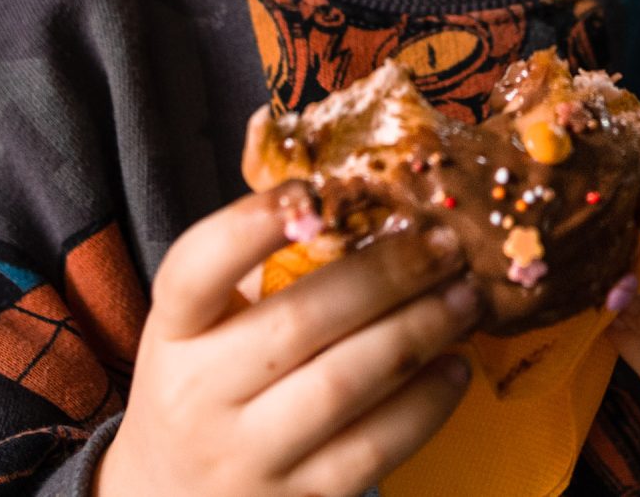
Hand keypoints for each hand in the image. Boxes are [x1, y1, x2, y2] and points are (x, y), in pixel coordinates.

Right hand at [95, 191, 477, 496]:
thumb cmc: (205, 386)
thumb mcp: (201, 324)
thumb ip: (258, 264)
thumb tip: (356, 182)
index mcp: (173, 331)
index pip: (195, 268)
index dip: (251, 225)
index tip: (314, 189)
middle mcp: (198, 394)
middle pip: (299, 322)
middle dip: (387, 274)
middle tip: (445, 242)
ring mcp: (246, 456)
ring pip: (346, 385)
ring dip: (420, 332)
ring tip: (466, 298)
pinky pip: (373, 450)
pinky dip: (426, 405)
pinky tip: (456, 368)